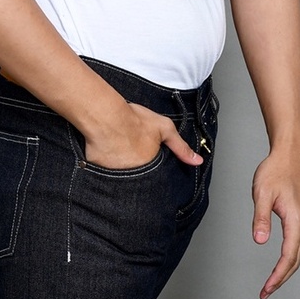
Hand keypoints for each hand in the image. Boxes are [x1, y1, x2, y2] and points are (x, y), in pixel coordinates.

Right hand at [83, 101, 202, 170]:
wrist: (105, 117)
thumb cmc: (133, 120)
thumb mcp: (164, 129)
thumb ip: (181, 147)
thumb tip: (197, 161)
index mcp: (151, 167)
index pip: (156, 177)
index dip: (152, 168)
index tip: (146, 158)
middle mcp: (135, 177)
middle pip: (139, 179)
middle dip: (137, 170)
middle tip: (130, 152)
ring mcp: (118, 178)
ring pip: (122, 180)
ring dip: (122, 171)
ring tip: (119, 154)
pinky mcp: (102, 175)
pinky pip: (105, 177)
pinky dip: (106, 170)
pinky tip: (106, 158)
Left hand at [251, 147, 299, 298]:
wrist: (290, 154)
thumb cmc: (276, 171)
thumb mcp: (262, 194)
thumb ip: (260, 219)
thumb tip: (260, 241)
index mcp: (296, 221)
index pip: (288, 258)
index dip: (277, 276)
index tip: (266, 289)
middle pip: (295, 261)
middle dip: (280, 279)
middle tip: (265, 293)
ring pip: (297, 255)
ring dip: (285, 271)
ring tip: (270, 284)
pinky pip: (296, 246)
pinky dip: (288, 260)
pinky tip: (279, 265)